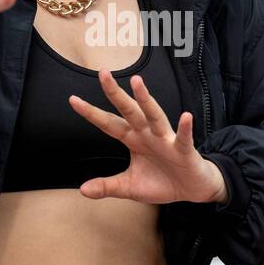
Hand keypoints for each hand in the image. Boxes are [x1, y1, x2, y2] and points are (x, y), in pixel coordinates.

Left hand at [68, 70, 229, 203]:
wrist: (191, 189)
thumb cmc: (161, 182)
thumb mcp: (129, 187)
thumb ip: (107, 186)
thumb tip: (82, 190)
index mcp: (133, 140)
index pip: (109, 123)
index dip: (91, 113)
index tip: (73, 99)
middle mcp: (147, 134)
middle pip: (129, 111)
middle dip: (115, 93)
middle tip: (103, 74)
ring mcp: (166, 140)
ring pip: (154, 116)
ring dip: (146, 100)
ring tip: (137, 83)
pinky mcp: (184, 151)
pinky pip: (184, 138)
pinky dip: (186, 128)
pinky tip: (186, 117)